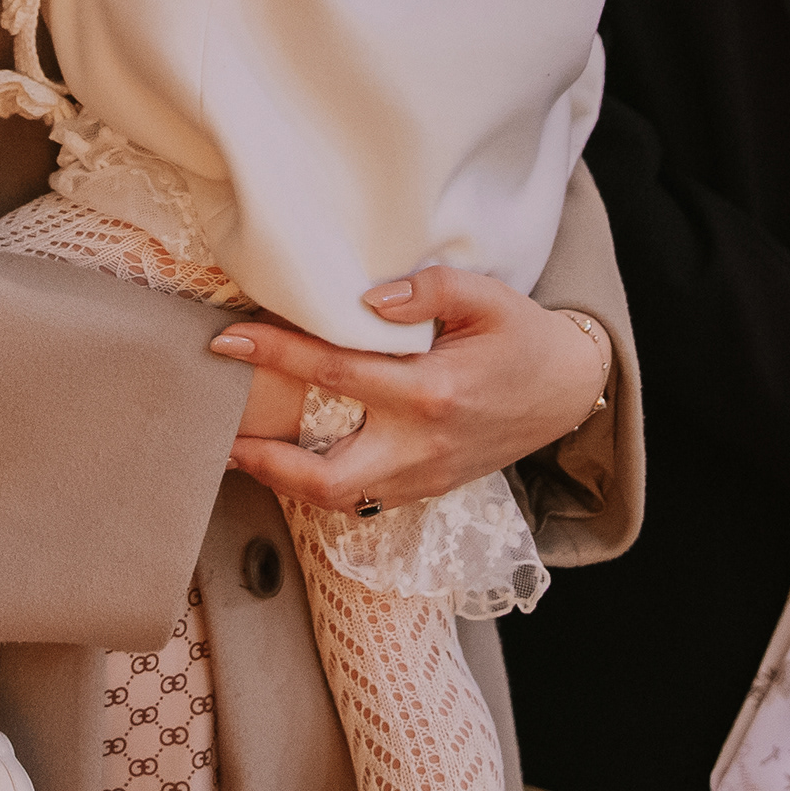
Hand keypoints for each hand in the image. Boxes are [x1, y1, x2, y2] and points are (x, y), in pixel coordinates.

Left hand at [209, 265, 607, 513]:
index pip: (337, 373)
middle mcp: (422, 447)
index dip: (277, 354)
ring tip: (243, 451)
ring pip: (340, 501)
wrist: (569, 391)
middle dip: (266, 462)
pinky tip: (292, 461)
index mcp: (431, 392)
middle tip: (221, 436)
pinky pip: (362, 499)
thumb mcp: (485, 296)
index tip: (230, 341)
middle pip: (327, 479)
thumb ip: (426, 289)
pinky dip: (321, 485)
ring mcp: (425, 477)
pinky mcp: (427, 489)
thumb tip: (366, 300)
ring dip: (286, 481)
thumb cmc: (522, 338)